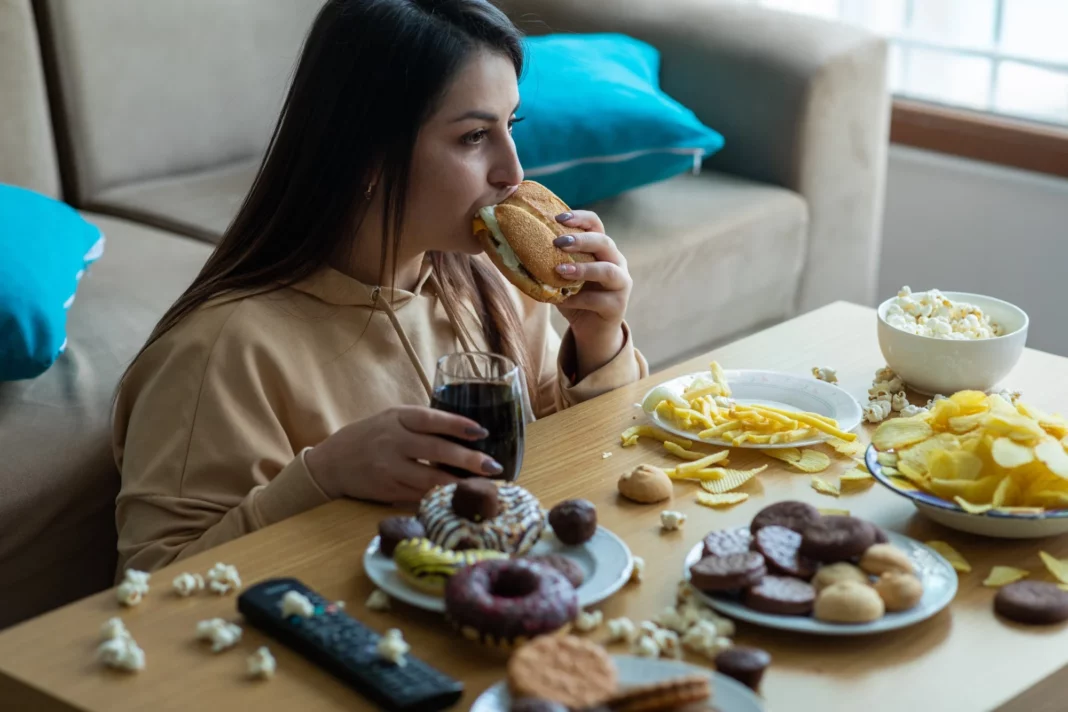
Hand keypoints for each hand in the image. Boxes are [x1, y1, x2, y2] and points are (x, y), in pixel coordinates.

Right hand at [304, 406, 499, 503]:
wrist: (331, 463)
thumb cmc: (371, 437)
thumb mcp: (393, 419)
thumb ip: (422, 423)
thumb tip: (467, 431)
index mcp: (397, 418)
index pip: (431, 419)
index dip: (457, 425)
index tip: (481, 432)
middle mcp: (393, 441)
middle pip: (436, 450)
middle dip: (468, 459)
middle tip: (492, 466)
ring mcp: (389, 468)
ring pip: (430, 479)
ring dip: (459, 484)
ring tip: (482, 487)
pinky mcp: (387, 490)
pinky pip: (418, 495)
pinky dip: (440, 497)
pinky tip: (457, 498)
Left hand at [552, 210, 632, 377]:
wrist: (592, 331)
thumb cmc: (576, 298)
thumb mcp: (562, 277)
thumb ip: (550, 262)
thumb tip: (515, 248)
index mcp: (602, 250)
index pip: (596, 225)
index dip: (579, 218)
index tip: (558, 218)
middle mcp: (616, 262)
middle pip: (605, 242)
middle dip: (581, 240)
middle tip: (558, 242)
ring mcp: (621, 284)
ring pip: (608, 270)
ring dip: (583, 269)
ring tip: (560, 270)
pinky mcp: (617, 306)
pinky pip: (598, 300)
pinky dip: (578, 299)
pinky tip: (563, 299)